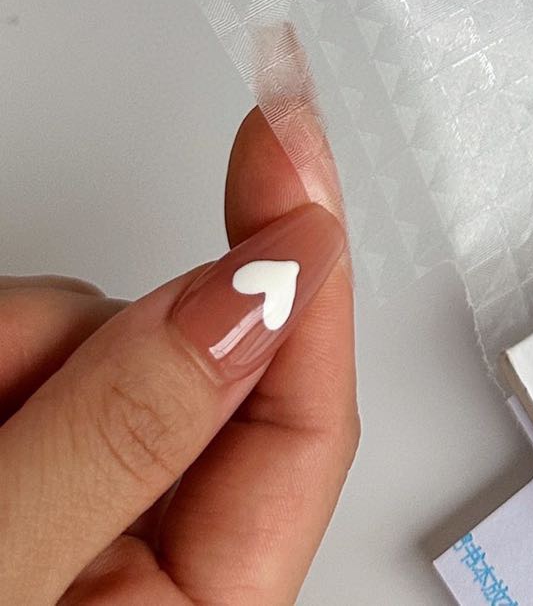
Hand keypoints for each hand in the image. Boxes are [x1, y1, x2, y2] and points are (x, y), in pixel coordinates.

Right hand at [0, 107, 355, 603]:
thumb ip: (123, 437)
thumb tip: (263, 298)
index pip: (300, 430)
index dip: (309, 282)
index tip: (292, 161)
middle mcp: (132, 574)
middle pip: (183, 366)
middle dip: (96, 333)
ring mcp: (53, 515)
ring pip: (85, 343)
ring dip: (5, 344)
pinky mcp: (1, 465)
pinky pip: (11, 356)